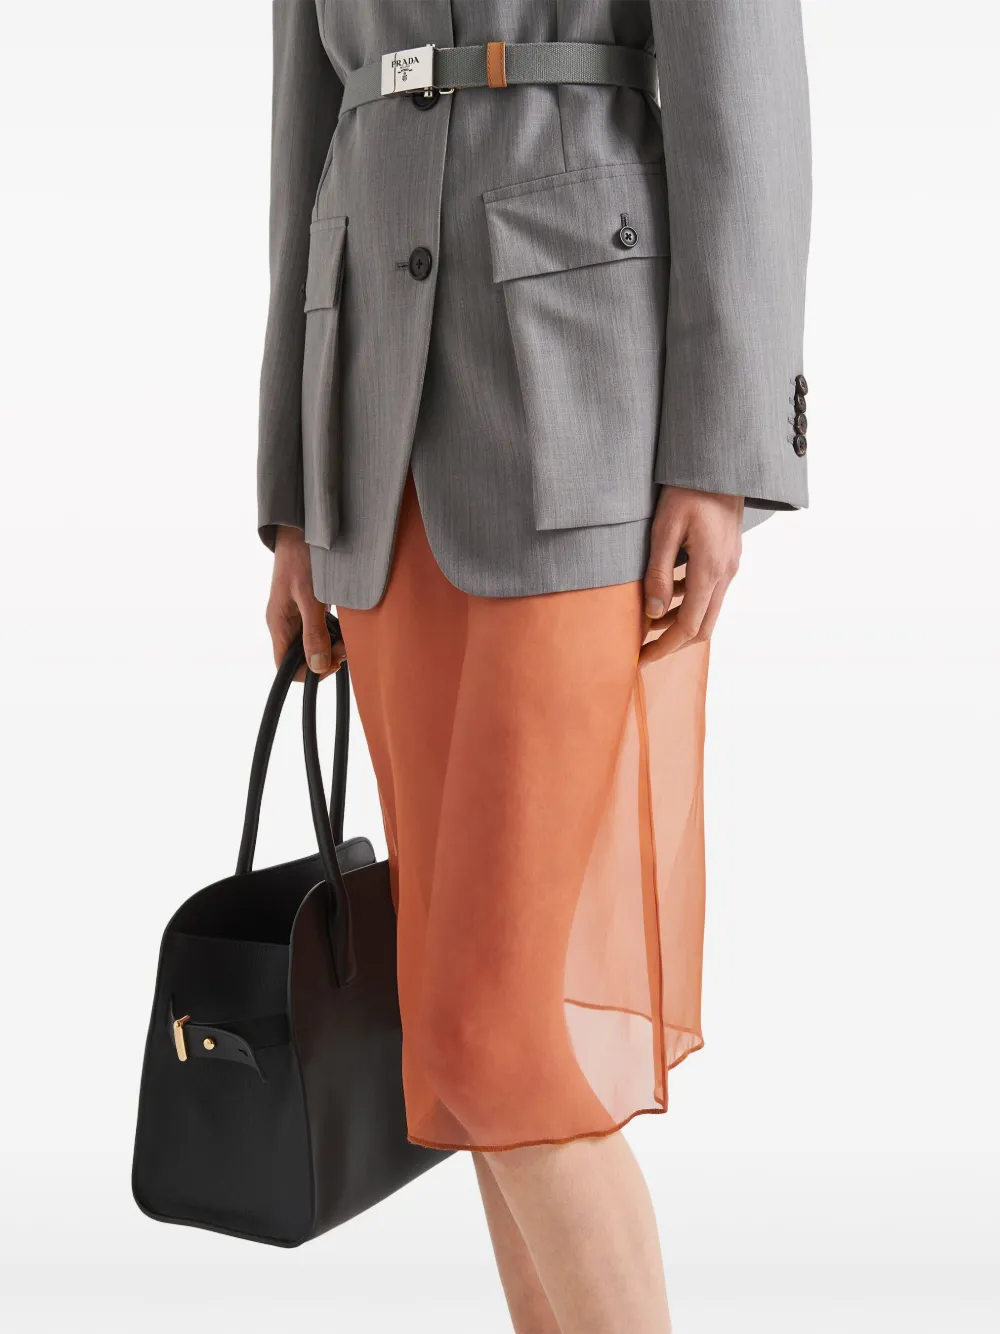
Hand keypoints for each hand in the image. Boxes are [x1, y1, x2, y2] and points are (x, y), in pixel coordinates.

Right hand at [266, 525, 346, 682]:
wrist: (302, 528)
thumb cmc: (302, 558)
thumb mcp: (310, 597)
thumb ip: (314, 633)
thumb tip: (318, 666)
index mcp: (279, 625)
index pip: (286, 669)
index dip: (311, 672)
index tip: (333, 660)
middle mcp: (285, 624)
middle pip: (303, 658)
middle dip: (326, 657)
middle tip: (346, 646)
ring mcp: (296, 616)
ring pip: (313, 645)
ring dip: (332, 644)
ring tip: (347, 634)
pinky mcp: (307, 607)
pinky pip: (319, 629)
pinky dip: (333, 631)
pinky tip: (344, 622)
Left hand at [639, 485, 742, 662]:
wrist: (721, 464)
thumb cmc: (688, 489)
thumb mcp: (664, 529)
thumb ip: (658, 572)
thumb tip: (653, 612)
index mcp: (710, 570)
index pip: (689, 626)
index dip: (665, 647)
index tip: (642, 657)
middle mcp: (726, 573)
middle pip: (704, 627)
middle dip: (673, 643)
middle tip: (645, 650)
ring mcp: (730, 566)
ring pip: (708, 611)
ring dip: (680, 622)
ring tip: (648, 622)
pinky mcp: (728, 558)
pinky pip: (711, 592)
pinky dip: (688, 602)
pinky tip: (665, 593)